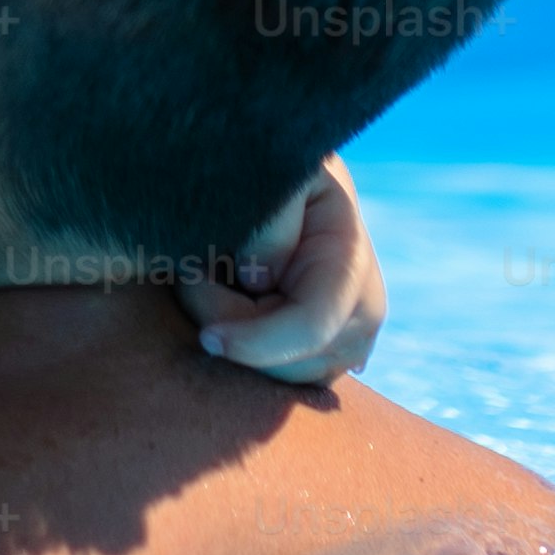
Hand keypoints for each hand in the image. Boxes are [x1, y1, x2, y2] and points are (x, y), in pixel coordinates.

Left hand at [185, 152, 383, 386]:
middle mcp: (361, 313)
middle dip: (230, 329)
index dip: (254, 341)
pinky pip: (273, 383)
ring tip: (214, 280)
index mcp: (351, 263)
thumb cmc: (272, 171)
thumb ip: (270, 220)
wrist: (282, 185)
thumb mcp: (278, 173)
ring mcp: (345, 344)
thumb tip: (260, 280)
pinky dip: (243, 352)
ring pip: (276, 380)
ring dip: (233, 338)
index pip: (311, 327)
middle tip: (193, 273)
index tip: (206, 338)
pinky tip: (232, 308)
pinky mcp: (320, 360)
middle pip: (287, 363)